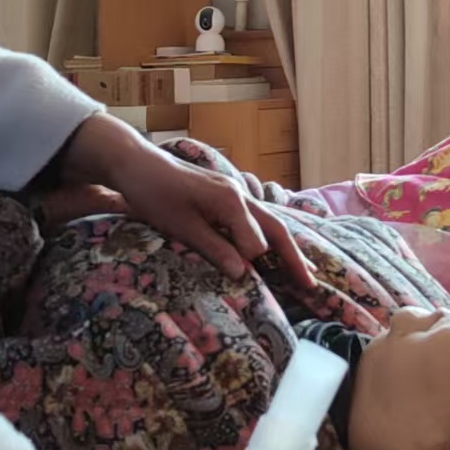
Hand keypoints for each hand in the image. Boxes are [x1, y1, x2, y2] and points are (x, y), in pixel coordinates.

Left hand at [51, 115, 315, 286]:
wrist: (137, 164)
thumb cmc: (154, 195)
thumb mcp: (182, 226)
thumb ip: (215, 248)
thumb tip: (245, 274)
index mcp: (231, 202)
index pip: (257, 242)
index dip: (252, 263)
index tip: (242, 278)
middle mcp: (240, 196)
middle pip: (276, 230)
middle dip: (294, 258)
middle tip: (312, 285)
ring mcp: (235, 194)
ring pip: (271, 224)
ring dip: (288, 249)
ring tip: (307, 272)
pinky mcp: (226, 197)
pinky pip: (257, 220)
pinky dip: (271, 238)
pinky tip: (278, 251)